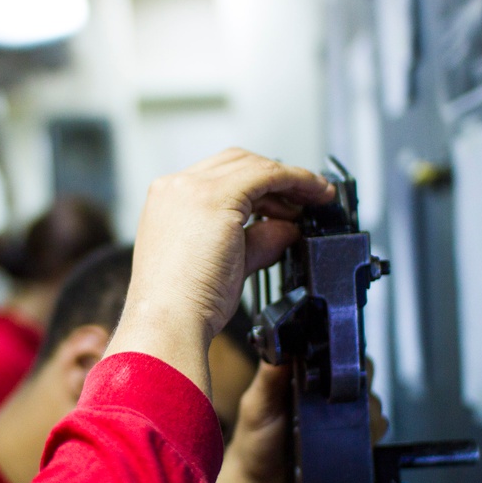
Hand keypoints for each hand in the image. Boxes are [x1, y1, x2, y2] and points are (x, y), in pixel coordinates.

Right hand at [105, 148, 333, 393]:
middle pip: (235, 163)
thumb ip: (256, 240)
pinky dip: (296, 180)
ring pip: (252, 164)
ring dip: (288, 179)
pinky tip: (315, 194)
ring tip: (313, 201)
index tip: (281, 204)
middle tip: (302, 202)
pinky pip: (267, 174)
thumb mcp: (225, 263)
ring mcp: (191, 188)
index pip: (218, 178)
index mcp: (166, 203)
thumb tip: (286, 230)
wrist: (168, 319)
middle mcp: (174, 188)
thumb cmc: (183, 304)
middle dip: (272, 180)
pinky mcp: (215, 196)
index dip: (256, 187)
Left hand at [212, 357, 389, 482]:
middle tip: (331, 405)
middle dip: (354, 387)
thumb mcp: (257, 404)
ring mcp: (342, 419)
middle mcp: (327, 395)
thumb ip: (270, 373)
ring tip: (331, 428)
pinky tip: (344, 444)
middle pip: (362, 375)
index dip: (341, 355)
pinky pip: (375, 432)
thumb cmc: (254, 444)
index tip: (337, 367)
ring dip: (359, 415)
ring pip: (372, 404)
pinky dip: (366, 437)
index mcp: (304, 376)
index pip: (336, 352)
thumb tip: (281, 339)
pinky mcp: (354, 443)